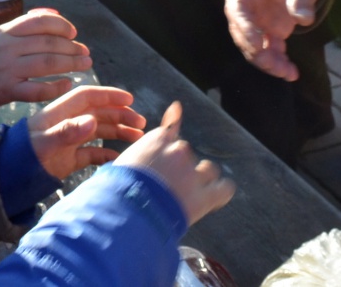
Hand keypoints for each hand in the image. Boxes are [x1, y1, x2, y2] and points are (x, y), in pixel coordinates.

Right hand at [0, 9, 91, 121]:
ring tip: (84, 66)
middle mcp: (6, 47)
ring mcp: (5, 69)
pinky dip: (55, 87)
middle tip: (86, 53)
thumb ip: (17, 31)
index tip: (73, 33)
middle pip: (48, 43)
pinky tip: (66, 85)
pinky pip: (37, 89)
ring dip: (70, 64)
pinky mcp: (4, 91)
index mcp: (3, 31)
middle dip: (72, 47)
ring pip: (46, 63)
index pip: (39, 21)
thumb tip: (48, 19)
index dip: (61, 25)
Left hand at [26, 85, 146, 179]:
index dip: (109, 96)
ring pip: (99, 131)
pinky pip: (92, 153)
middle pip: (99, 113)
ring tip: (137, 136)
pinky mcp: (69, 159)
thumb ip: (67, 131)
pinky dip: (106, 154)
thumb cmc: (24, 155)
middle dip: (121, 115)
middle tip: (141, 122)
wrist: (7, 176)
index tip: (129, 100)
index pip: (89, 97)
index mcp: (61, 112)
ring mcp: (69, 141)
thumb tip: (92, 121)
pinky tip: (118, 157)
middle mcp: (68, 123)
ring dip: (118, 131)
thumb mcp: (44, 142)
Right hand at [114, 102, 234, 225]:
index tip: (171, 144)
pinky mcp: (205, 195)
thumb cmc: (116, 192)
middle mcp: (178, 151)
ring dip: (202, 179)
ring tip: (188, 195)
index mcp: (157, 140)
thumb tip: (131, 160)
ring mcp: (193, 172)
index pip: (172, 128)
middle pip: (186, 153)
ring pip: (208, 170)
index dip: (170, 143)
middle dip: (180, 167)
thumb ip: (134, 156)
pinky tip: (215, 197)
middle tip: (167, 186)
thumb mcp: (119, 165)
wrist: (127, 213)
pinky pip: (224, 188)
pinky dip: (221, 192)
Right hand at [224, 0, 323, 80]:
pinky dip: (279, 62)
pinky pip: (270, 50)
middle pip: (242, 34)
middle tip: (276, 66)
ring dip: (268, 62)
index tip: (258, 44)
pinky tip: (292, 73)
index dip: (245, 28)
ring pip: (255, 47)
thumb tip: (303, 19)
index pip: (237, 9)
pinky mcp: (269, 29)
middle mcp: (245, 5)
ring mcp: (257, 19)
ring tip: (289, 74)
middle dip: (257, 52)